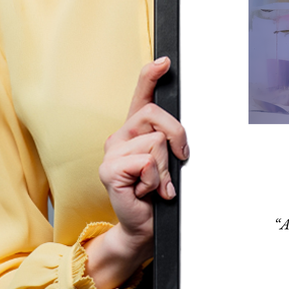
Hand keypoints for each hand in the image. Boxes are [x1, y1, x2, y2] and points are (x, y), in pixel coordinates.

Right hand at [84, 57, 188, 288]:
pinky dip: (155, 180)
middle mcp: (120, 136)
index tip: (165, 61)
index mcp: (135, 131)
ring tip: (156, 184)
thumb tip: (179, 135)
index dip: (151, 75)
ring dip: (165, 168)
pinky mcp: (109, 170)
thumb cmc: (157, 194)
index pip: (141, 95)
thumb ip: (170, 142)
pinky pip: (146, 162)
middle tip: (177, 161)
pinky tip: (146, 191)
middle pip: (156, 115)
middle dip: (177, 137)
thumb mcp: (169, 162)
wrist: (144, 226)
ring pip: (156, 142)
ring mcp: (112, 152)